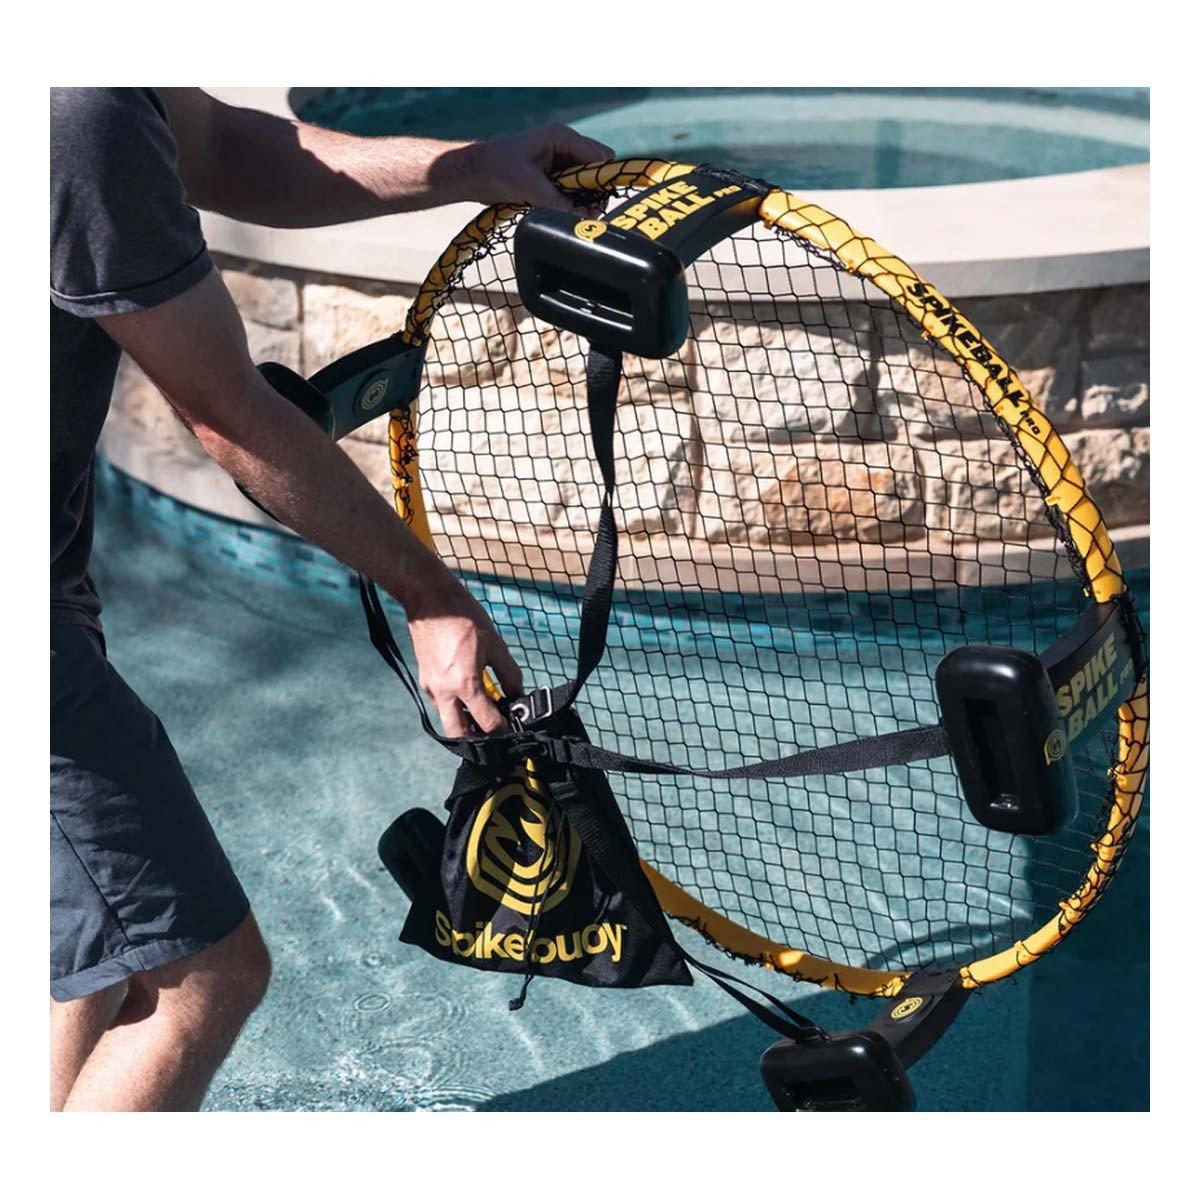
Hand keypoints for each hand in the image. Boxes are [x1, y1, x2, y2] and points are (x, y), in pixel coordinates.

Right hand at [403, 570, 522, 737]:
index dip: (504, 730)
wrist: (429, 599)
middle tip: (494, 732)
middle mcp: (444, 692)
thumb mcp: (495, 644)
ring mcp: (431, 687)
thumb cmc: (463, 616)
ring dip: (465, 724)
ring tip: (484, 714)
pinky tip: (469, 694)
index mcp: (465, 683)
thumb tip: (516, 694)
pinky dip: (455, 707)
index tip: (513, 728)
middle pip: (459, 735)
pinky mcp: (425, 680)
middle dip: (477, 740)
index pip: (487, 723)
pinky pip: (440, 704)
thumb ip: (509, 674)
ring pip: (447, 721)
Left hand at [453, 124, 614, 214]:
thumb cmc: (495, 170)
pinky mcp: (552, 174)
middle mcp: (563, 145)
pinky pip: (572, 188)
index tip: (598, 203)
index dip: (603, 179)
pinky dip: (572, 200)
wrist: (472, 174)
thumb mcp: (528, 187)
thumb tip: (582, 218)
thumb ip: (557, 201)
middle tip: (585, 211)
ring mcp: (558, 159)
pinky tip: (562, 209)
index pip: (598, 156)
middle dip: (595, 189)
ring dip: (583, 197)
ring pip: (586, 180)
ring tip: (571, 212)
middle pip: (597, 167)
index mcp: (561, 137)